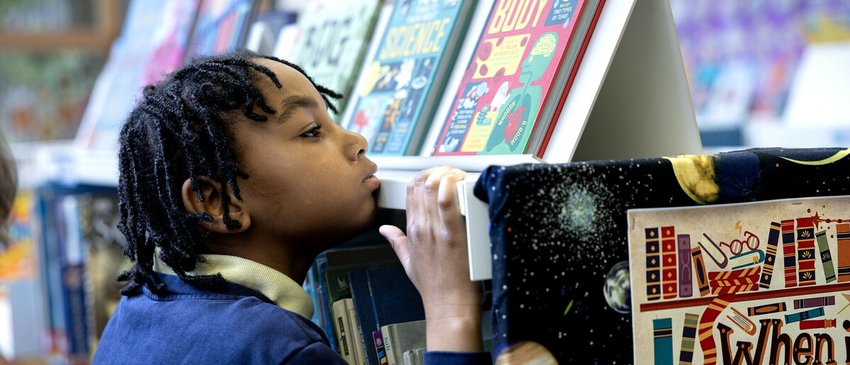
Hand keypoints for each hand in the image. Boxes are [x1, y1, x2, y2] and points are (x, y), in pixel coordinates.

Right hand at [379, 166, 482, 351]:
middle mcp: (421, 228)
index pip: (411, 191)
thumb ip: (396, 241)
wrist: (448, 307)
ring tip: (457, 174)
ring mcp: (436, 231)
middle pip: (422, 185)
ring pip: (433, 189)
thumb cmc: (434, 288)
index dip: (424, 175)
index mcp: (411, 231)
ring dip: (445, 174)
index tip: (438, 174)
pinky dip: (451, 187)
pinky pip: (448, 203)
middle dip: (437, 170)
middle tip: (451, 171)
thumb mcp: (408, 262)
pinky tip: (457, 181)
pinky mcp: (454, 236)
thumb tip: (384, 230)